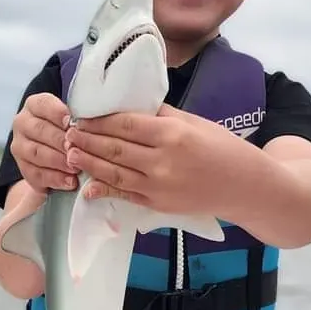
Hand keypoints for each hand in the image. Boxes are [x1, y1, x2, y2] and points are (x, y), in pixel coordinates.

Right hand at [9, 93, 79, 193]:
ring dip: (59, 161)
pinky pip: (37, 174)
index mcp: (34, 105)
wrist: (56, 154)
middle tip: (76, 149)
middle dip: (60, 141)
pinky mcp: (23, 167)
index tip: (71, 122)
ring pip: (37, 153)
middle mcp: (22, 123)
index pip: (43, 104)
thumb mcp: (72, 119)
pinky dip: (55, 179)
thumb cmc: (69, 131)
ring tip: (76, 168)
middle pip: (40, 130)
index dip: (57, 113)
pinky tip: (70, 182)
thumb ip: (76, 119)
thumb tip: (85, 125)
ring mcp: (19, 146)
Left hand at [63, 104, 226, 212]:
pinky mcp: (157, 204)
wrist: (243, 186)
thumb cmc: (222, 148)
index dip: (98, 122)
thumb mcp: (194, 122)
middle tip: (67, 134)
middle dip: (87, 141)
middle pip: (114, 148)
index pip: (125, 125)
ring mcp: (158, 186)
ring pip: (113, 173)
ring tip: (70, 154)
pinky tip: (87, 186)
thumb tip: (131, 105)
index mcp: (172, 134)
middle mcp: (162, 160)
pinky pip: (125, 195)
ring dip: (88, 163)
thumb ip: (161, 115)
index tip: (81, 117)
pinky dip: (104, 191)